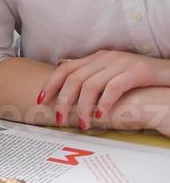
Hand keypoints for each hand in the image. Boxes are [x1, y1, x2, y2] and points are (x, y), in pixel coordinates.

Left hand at [41, 50, 169, 128]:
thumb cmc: (141, 77)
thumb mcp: (113, 71)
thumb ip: (90, 71)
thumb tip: (62, 66)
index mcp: (97, 57)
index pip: (65, 69)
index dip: (50, 84)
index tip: (40, 100)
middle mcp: (106, 58)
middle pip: (74, 79)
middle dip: (63, 101)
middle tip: (60, 119)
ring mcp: (121, 63)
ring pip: (91, 85)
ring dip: (84, 107)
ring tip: (84, 124)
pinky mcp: (137, 71)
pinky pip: (114, 88)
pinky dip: (104, 103)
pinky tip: (101, 116)